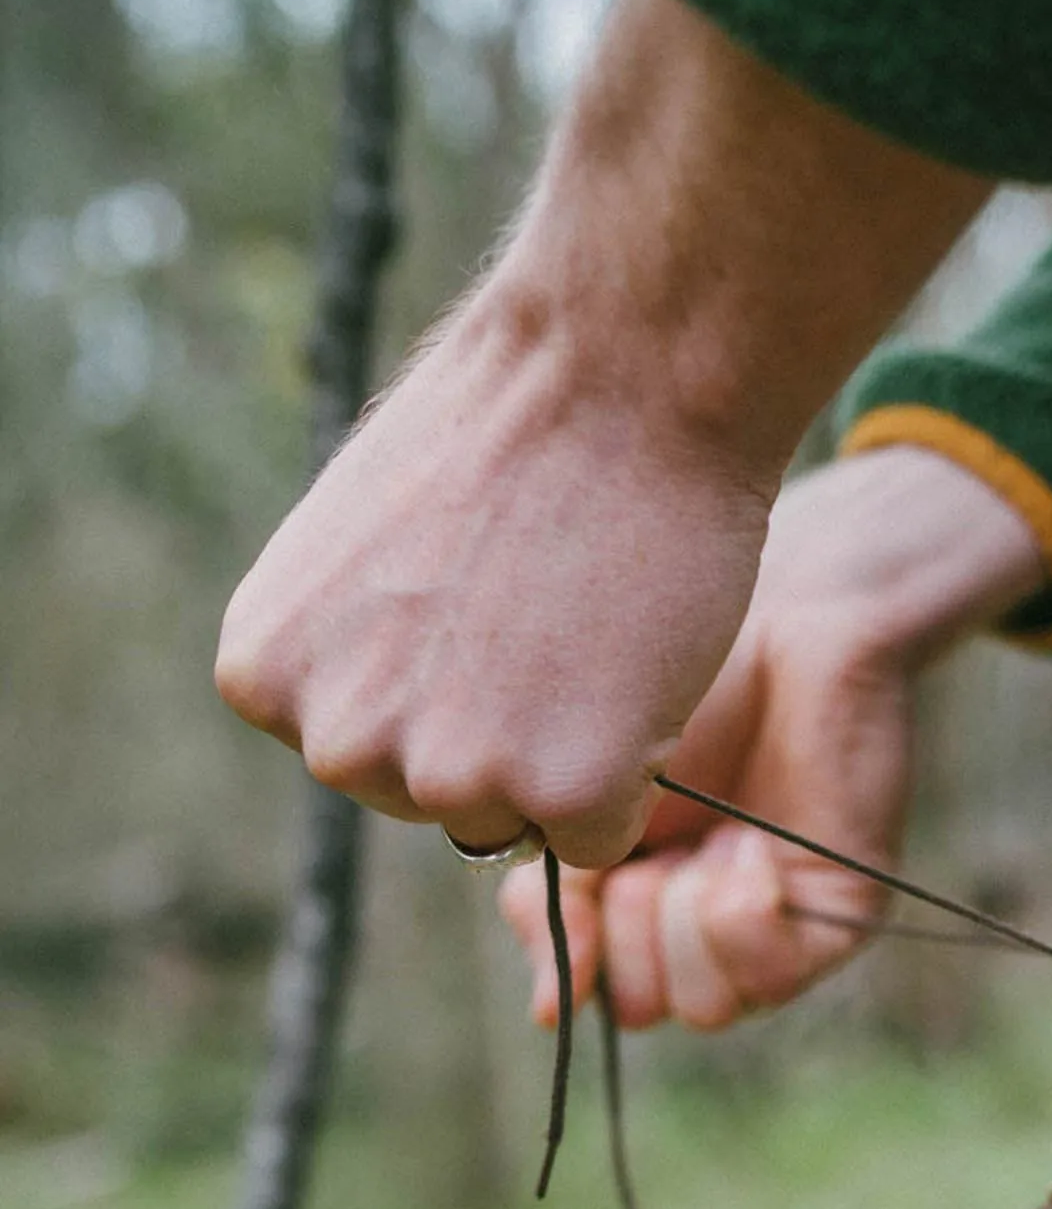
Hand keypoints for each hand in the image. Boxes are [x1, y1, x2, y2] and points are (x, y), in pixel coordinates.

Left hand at [216, 283, 774, 867]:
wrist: (616, 375)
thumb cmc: (507, 434)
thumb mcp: (364, 555)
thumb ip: (360, 655)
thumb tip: (413, 746)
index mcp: (262, 678)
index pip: (363, 752)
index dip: (439, 688)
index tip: (479, 605)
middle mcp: (334, 745)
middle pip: (434, 799)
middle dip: (496, 734)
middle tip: (545, 616)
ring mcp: (448, 780)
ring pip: (519, 819)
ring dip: (564, 755)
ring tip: (585, 631)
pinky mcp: (562, 795)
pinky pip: (600, 833)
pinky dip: (631, 771)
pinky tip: (630, 665)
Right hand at [497, 445, 1046, 1030]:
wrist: (779, 622)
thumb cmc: (668, 688)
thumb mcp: (578, 803)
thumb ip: (551, 904)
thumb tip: (548, 1014)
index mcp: (639, 896)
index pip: (595, 988)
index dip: (575, 954)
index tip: (582, 890)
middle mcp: (706, 920)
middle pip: (644, 1007)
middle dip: (628, 930)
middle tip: (648, 851)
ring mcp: (775, 920)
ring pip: (706, 1006)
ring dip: (683, 922)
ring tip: (703, 844)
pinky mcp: (838, 914)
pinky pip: (772, 977)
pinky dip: (742, 919)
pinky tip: (750, 854)